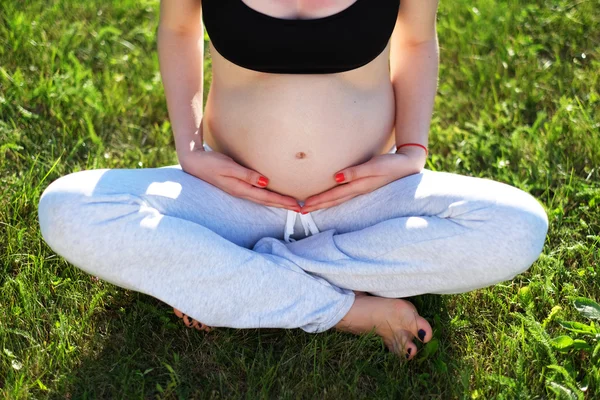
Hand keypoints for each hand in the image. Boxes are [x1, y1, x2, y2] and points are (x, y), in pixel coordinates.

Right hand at [177, 148, 301, 211]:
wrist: (193, 162)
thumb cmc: (210, 162)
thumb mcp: (228, 166)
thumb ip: (246, 174)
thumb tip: (265, 182)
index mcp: (240, 189)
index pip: (266, 197)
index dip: (282, 202)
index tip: (297, 204)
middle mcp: (241, 192)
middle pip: (266, 201)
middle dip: (284, 205)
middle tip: (301, 208)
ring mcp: (239, 190)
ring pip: (262, 198)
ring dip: (277, 202)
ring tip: (291, 204)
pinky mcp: (237, 185)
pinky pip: (257, 193)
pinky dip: (268, 195)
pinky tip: (273, 195)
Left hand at [300, 146, 426, 212]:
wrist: (409, 164)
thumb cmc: (392, 164)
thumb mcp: (375, 165)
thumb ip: (356, 171)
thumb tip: (336, 177)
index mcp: (359, 187)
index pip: (333, 196)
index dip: (318, 201)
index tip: (303, 206)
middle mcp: (359, 191)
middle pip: (333, 201)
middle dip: (317, 206)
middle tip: (300, 211)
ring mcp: (362, 189)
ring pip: (338, 199)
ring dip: (324, 203)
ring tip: (311, 206)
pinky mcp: (364, 185)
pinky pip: (344, 194)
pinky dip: (334, 198)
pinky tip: (330, 198)